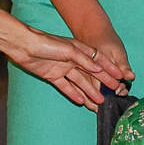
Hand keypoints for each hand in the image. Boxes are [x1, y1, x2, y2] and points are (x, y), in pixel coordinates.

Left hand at [9, 24, 133, 110]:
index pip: (98, 60)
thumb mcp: (69, 50)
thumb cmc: (47, 43)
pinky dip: (73, 93)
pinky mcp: (53, 76)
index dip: (109, 68)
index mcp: (79, 49)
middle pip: (91, 73)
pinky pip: (66, 86)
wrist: (24, 46)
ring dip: (89, 91)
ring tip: (99, 101)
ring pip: (79, 82)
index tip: (120, 76)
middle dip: (102, 82)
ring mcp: (63, 68)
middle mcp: (73, 59)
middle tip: (113, 91)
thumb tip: (98, 69)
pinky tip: (81, 100)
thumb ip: (84, 60)